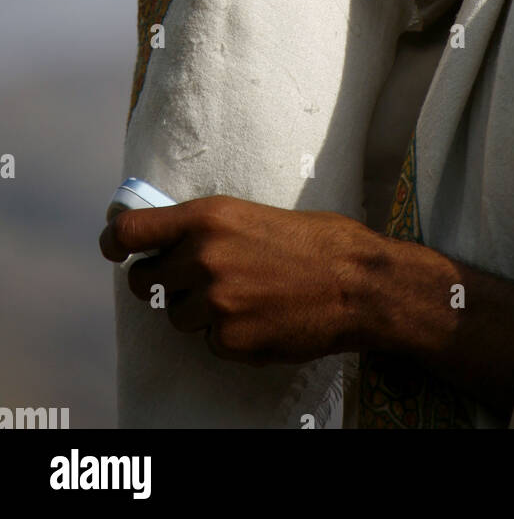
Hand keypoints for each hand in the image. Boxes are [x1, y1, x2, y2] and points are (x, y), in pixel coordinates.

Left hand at [98, 195, 381, 365]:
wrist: (357, 284)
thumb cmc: (317, 241)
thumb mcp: (253, 215)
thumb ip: (206, 228)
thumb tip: (168, 240)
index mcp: (208, 218)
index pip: (131, 231)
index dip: (115, 242)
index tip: (114, 248)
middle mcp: (203, 257)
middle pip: (143, 281)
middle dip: (162, 283)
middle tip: (195, 280)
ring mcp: (214, 302)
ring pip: (176, 316)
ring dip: (199, 311)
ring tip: (245, 296)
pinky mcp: (228, 340)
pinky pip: (208, 341)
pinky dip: (228, 335)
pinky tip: (261, 317)